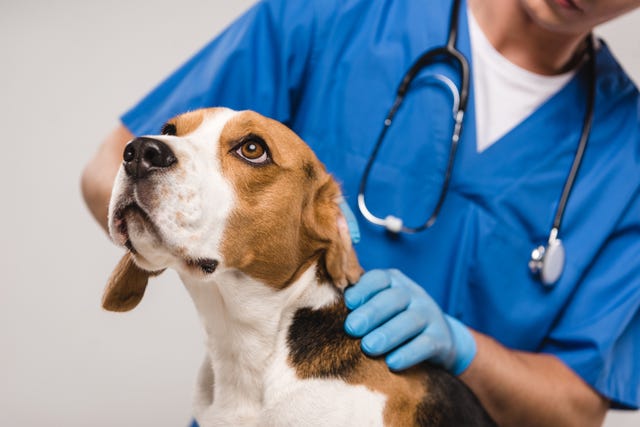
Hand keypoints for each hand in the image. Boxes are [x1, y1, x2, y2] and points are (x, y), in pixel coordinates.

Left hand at [344, 269, 475, 373]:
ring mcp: (430, 314)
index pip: (379, 278)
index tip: (347, 303)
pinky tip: (392, 363)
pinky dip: (409, 353)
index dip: (363, 289)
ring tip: (368, 347)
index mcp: (394, 282)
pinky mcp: (441, 339)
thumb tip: (323, 308)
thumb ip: (358, 303)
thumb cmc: (394, 320)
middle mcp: (414, 294)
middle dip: (372, 312)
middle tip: (351, 328)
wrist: (439, 339)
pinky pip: (426, 344)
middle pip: (394, 298)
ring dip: (388, 333)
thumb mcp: (381, 306)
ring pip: (411, 320)